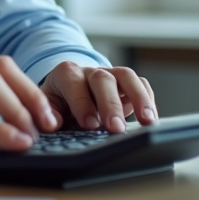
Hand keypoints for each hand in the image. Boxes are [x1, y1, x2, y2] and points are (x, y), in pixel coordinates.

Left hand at [39, 61, 157, 133]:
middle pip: (102, 79)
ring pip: (126, 76)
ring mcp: (110, 74)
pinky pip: (141, 83)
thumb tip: (52, 123)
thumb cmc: (59, 103)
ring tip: (147, 122)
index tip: (90, 125)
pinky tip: (151, 118)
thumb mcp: (47, 106)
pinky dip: (147, 99)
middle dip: (110, 104)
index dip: (82, 103)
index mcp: (65, 74)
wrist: (68, 94)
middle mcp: (89, 71)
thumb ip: (48, 113)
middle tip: (116, 128)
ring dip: (138, 98)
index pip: (74, 83)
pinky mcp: (126, 83)